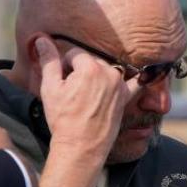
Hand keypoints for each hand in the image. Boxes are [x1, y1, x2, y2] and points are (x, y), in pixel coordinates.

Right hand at [33, 35, 140, 161]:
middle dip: (81, 72)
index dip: (65, 66)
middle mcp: (109, 73)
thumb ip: (48, 60)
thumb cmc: (63, 119)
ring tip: (87, 96)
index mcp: (90, 67)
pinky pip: (135, 83)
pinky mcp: (126, 98)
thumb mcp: (50, 88)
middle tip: (73, 92)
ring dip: (97, 77)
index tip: (62, 82)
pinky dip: (135, 78)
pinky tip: (145, 73)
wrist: (81, 147)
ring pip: (105, 70)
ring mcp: (120, 86)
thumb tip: (41, 39)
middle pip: (91, 62)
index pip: (74, 54)